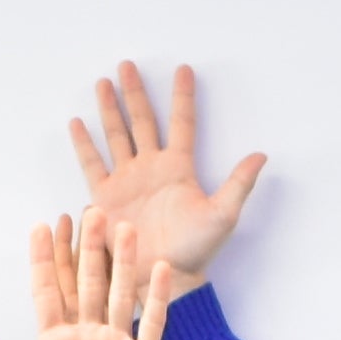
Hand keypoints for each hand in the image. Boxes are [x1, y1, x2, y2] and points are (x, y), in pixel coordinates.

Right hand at [69, 58, 267, 280]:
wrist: (162, 275)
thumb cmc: (196, 249)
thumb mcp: (223, 215)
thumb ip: (239, 184)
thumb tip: (262, 154)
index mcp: (178, 167)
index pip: (182, 123)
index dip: (182, 97)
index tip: (184, 69)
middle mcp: (151, 167)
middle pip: (143, 120)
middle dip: (136, 93)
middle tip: (127, 64)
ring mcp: (127, 179)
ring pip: (117, 134)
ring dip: (110, 109)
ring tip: (103, 83)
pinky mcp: (106, 196)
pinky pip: (93, 164)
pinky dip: (85, 144)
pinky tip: (77, 122)